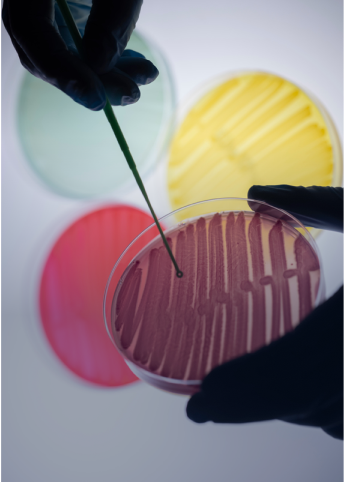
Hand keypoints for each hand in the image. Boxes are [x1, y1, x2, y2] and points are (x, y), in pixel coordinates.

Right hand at [2, 0, 158, 109]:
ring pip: (64, 50)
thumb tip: (98, 67)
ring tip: (141, 81)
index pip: (30, 31)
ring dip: (104, 73)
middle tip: (130, 95)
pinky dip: (107, 57)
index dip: (61, 70)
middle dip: (90, 79)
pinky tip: (137, 67)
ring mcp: (44, 3)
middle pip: (45, 49)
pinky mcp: (64, 9)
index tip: (95, 99)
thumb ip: (110, 17)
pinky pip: (77, 41)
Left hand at [187, 185, 343, 439]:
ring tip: (240, 398)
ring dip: (279, 411)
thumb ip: (315, 203)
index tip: (198, 402)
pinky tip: (301, 402)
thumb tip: (256, 193)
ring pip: (325, 419)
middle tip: (204, 408)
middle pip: (296, 403)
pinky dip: (318, 415)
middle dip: (244, 408)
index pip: (286, 369)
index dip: (239, 390)